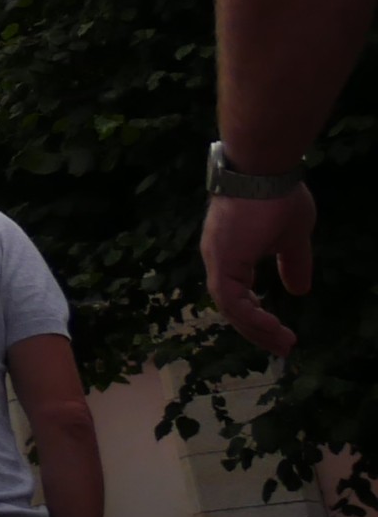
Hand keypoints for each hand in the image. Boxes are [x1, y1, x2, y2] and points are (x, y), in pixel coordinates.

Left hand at [204, 186, 316, 352]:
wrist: (266, 169)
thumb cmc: (278, 196)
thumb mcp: (292, 238)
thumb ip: (292, 264)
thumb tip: (299, 291)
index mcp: (230, 254)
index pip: (237, 295)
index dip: (257, 317)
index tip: (282, 332)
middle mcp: (217, 258)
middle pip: (230, 305)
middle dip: (257, 330)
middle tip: (283, 347)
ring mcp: (216, 257)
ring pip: (229, 306)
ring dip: (256, 328)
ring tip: (282, 343)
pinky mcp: (222, 258)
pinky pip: (231, 298)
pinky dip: (250, 316)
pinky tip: (272, 326)